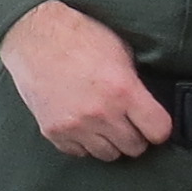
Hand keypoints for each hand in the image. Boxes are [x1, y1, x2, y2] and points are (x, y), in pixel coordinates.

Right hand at [1, 0, 172, 159]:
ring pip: (108, 154)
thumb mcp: (119, 51)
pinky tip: (82, 123)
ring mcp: (75, 126)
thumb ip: (135, 83)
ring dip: (110, 141)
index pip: (158, 131)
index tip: (153, 123)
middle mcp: (101, 113)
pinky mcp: (53, 132)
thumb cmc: (77, 36)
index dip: (158, 127)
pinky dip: (83, 142)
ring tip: (103, 122)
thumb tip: (147, 105)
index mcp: (123, 90)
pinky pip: (79, 152)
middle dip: (135, 135)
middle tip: (127, 121)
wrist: (33, 36)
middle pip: (135, 147)